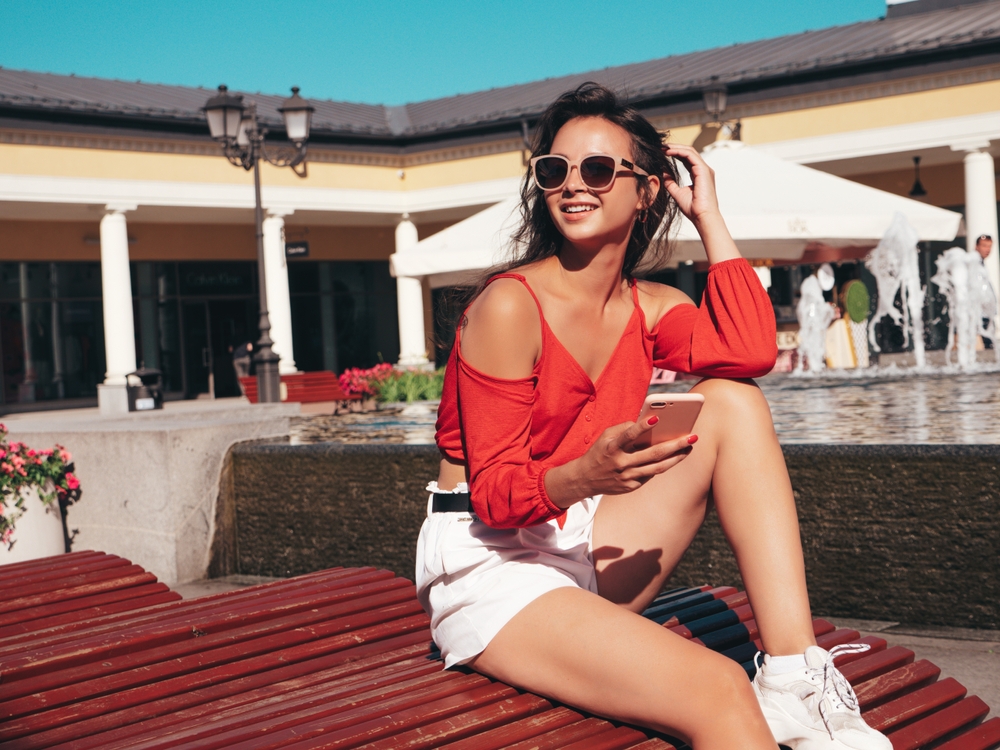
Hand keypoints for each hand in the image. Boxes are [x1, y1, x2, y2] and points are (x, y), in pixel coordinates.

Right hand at [545, 418, 695, 504]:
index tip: (657, 417)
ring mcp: (626, 477)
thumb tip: (646, 422)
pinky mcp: (631, 486)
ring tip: (689, 448)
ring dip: (676, 458)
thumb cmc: (600, 452)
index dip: (642, 427)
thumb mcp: (606, 436)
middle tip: (692, 437)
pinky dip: (662, 465)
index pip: (628, 435)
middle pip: (652, 454)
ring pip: (657, 467)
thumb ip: (624, 429)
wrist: (585, 479)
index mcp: (612, 447)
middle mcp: (620, 463)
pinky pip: (650, 474)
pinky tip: (674, 457)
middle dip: (675, 445)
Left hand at [661, 142, 740, 264]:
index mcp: (698, 174)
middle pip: (688, 152)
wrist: (702, 217)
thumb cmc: (693, 209)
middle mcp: (703, 170)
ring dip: (675, 148)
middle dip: (674, 148)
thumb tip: (663, 173)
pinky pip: (690, 156)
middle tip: (661, 146)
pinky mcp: (703, 170)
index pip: (686, 159)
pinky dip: (679, 152)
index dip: (675, 154)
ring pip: (689, 151)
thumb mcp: (677, 193)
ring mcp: (705, 169)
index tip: (662, 152)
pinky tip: (668, 152)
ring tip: (663, 147)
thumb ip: (671, 183)